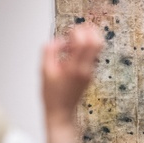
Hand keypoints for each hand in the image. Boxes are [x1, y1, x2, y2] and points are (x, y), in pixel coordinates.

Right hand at [42, 24, 102, 142]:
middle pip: (97, 42)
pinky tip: (73, 51)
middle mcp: (86, 68)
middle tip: (77, 30)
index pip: (84, 42)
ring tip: (75, 40)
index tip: (68, 33)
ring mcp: (90, 71)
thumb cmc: (51, 94)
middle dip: (89, 30)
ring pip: (98, 47)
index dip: (77, 32)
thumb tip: (59, 39)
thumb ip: (49, 51)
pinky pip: (93, 55)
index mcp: (74, 67)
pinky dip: (86, 48)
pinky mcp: (91, 74)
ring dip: (89, 38)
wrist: (62, 112)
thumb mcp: (44, 71)